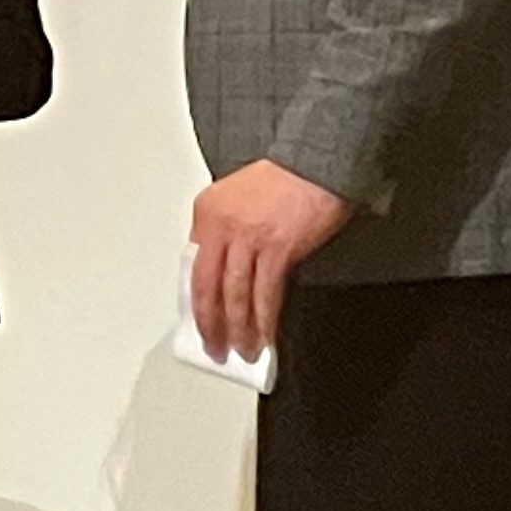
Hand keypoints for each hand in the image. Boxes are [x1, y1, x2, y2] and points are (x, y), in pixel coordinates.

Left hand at [190, 160, 352, 363]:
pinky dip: (265, 320)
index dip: (197, 301)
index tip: (200, 322)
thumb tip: (222, 274)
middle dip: (210, 324)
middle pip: (209, 287)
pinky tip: (265, 335)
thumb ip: (224, 231)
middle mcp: (222, 226)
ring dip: (239, 329)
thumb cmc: (282, 177)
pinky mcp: (279, 248)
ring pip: (236, 296)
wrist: (315, 162)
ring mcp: (249, 238)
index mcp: (207, 212)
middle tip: (214, 347)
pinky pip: (267, 294)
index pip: (194, 267)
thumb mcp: (236, 197)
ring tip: (242, 349)